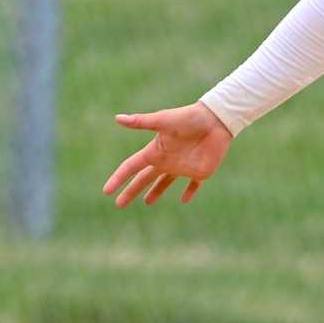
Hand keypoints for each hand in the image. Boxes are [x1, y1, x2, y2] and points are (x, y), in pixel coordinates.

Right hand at [103, 102, 234, 205]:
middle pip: (144, 178)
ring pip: (165, 183)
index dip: (119, 178)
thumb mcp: (163, 120)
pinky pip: (193, 185)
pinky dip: (189, 192)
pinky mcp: (200, 172)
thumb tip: (117, 118)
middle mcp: (167, 160)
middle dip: (131, 191)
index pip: (132, 166)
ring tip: (147, 202)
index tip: (106, 191)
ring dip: (156, 192)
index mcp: (156, 150)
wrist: (216, 119)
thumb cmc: (189, 118)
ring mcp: (183, 166)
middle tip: (119, 204)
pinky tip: (184, 199)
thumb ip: (141, 122)